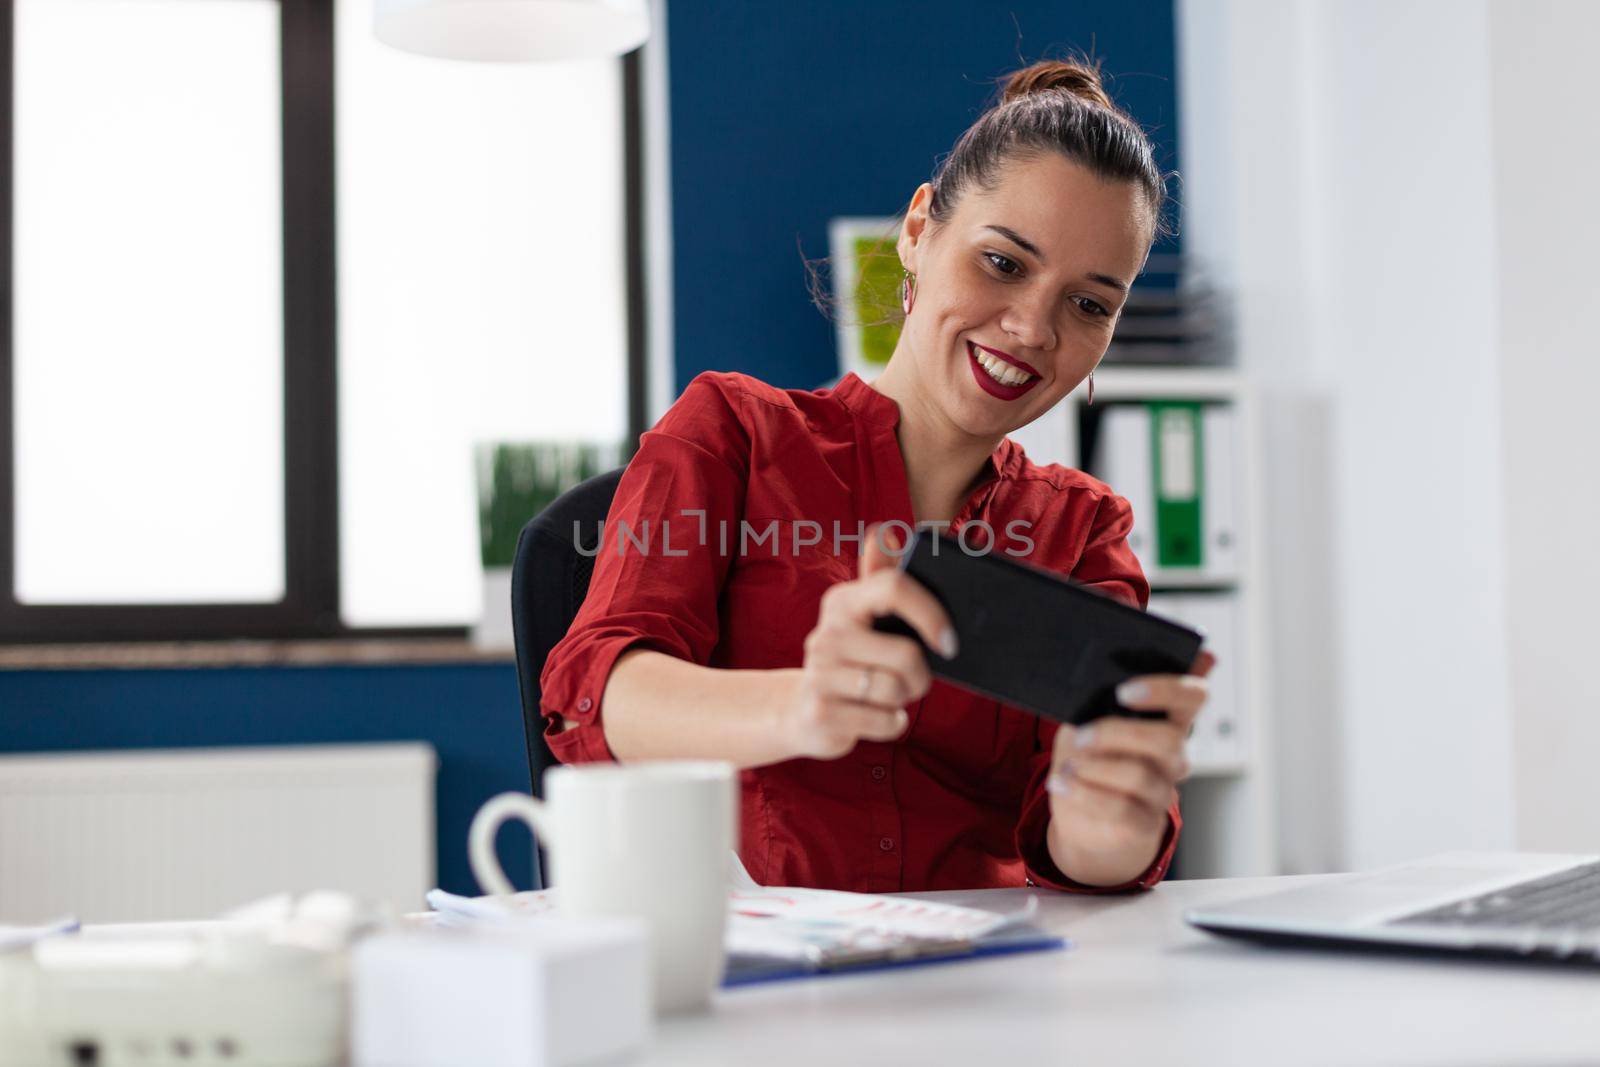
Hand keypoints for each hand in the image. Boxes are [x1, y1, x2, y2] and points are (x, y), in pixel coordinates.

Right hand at [780, 523, 956, 759]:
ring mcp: (820, 674)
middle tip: (911, 680)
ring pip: (895, 690)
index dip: (930, 612)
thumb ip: (880, 579)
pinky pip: (886, 722)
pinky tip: (877, 716)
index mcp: (843, 602)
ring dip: (904, 701)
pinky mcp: (821, 714)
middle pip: (905, 654)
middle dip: (920, 676)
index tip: (950, 642)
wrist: (803, 712)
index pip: (893, 588)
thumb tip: (884, 532)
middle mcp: (827, 634)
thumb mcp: (864, 620)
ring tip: (888, 697)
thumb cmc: (852, 661)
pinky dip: (892, 723)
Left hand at [1044, 649, 1216, 884]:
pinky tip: (1062, 784)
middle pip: (1169, 739)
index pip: (1194, 696)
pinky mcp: (1146, 824)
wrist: (1079, 817)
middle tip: (1082, 736)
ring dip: (1095, 767)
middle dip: (1118, 733)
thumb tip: (1087, 681)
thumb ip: (1093, 701)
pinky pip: (1121, 809)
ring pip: (1140, 775)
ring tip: (1068, 766)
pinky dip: (1085, 794)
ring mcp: (1163, 792)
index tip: (1124, 691)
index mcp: (1167, 721)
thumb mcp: (1083, 721)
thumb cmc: (1086, 758)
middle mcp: (1174, 757)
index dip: (1167, 689)